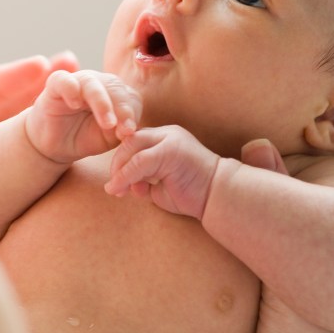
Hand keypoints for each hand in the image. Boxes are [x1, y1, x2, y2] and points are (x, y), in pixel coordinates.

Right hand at [24, 70, 141, 163]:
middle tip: (124, 130)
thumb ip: (121, 130)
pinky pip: (64, 80)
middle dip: (122, 108)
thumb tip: (130, 128)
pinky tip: (75, 104)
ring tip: (107, 123)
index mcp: (114, 93)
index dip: (132, 113)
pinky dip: (71, 88)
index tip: (129, 133)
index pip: (130, 97)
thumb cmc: (83, 137)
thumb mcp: (108, 138)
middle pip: (114, 86)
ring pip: (92, 83)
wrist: (54, 145)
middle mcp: (98, 83)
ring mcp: (77, 81)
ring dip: (102, 102)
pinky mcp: (55, 85)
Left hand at [105, 125, 220, 219]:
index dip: (121, 161)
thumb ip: (142, 182)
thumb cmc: (194, 195)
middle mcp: (167, 134)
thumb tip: (123, 186)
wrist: (220, 198)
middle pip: (129, 141)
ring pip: (132, 148)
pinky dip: (125, 175)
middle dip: (116, 164)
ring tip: (115, 190)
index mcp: (166, 139)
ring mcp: (170, 139)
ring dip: (119, 170)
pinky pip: (140, 160)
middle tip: (113, 187)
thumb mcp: (161, 188)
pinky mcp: (170, 150)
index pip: (134, 142)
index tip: (116, 182)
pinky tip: (119, 188)